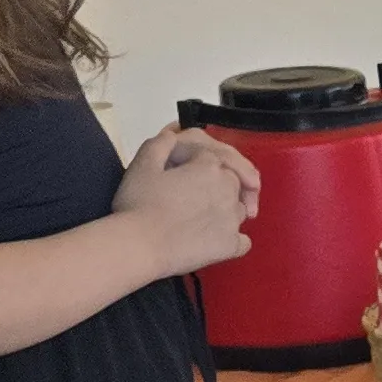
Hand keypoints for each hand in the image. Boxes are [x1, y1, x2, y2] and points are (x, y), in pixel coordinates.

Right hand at [114, 124, 258, 275]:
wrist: (140, 245)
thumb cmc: (138, 204)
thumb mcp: (142, 165)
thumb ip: (159, 145)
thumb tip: (172, 135)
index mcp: (209, 166)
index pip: (208, 159)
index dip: (189, 166)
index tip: (172, 176)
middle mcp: (229, 189)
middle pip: (229, 182)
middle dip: (212, 186)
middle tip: (185, 198)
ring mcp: (233, 219)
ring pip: (238, 209)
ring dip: (224, 210)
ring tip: (197, 219)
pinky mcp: (231, 245)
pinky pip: (242, 241)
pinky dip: (231, 240)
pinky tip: (213, 240)